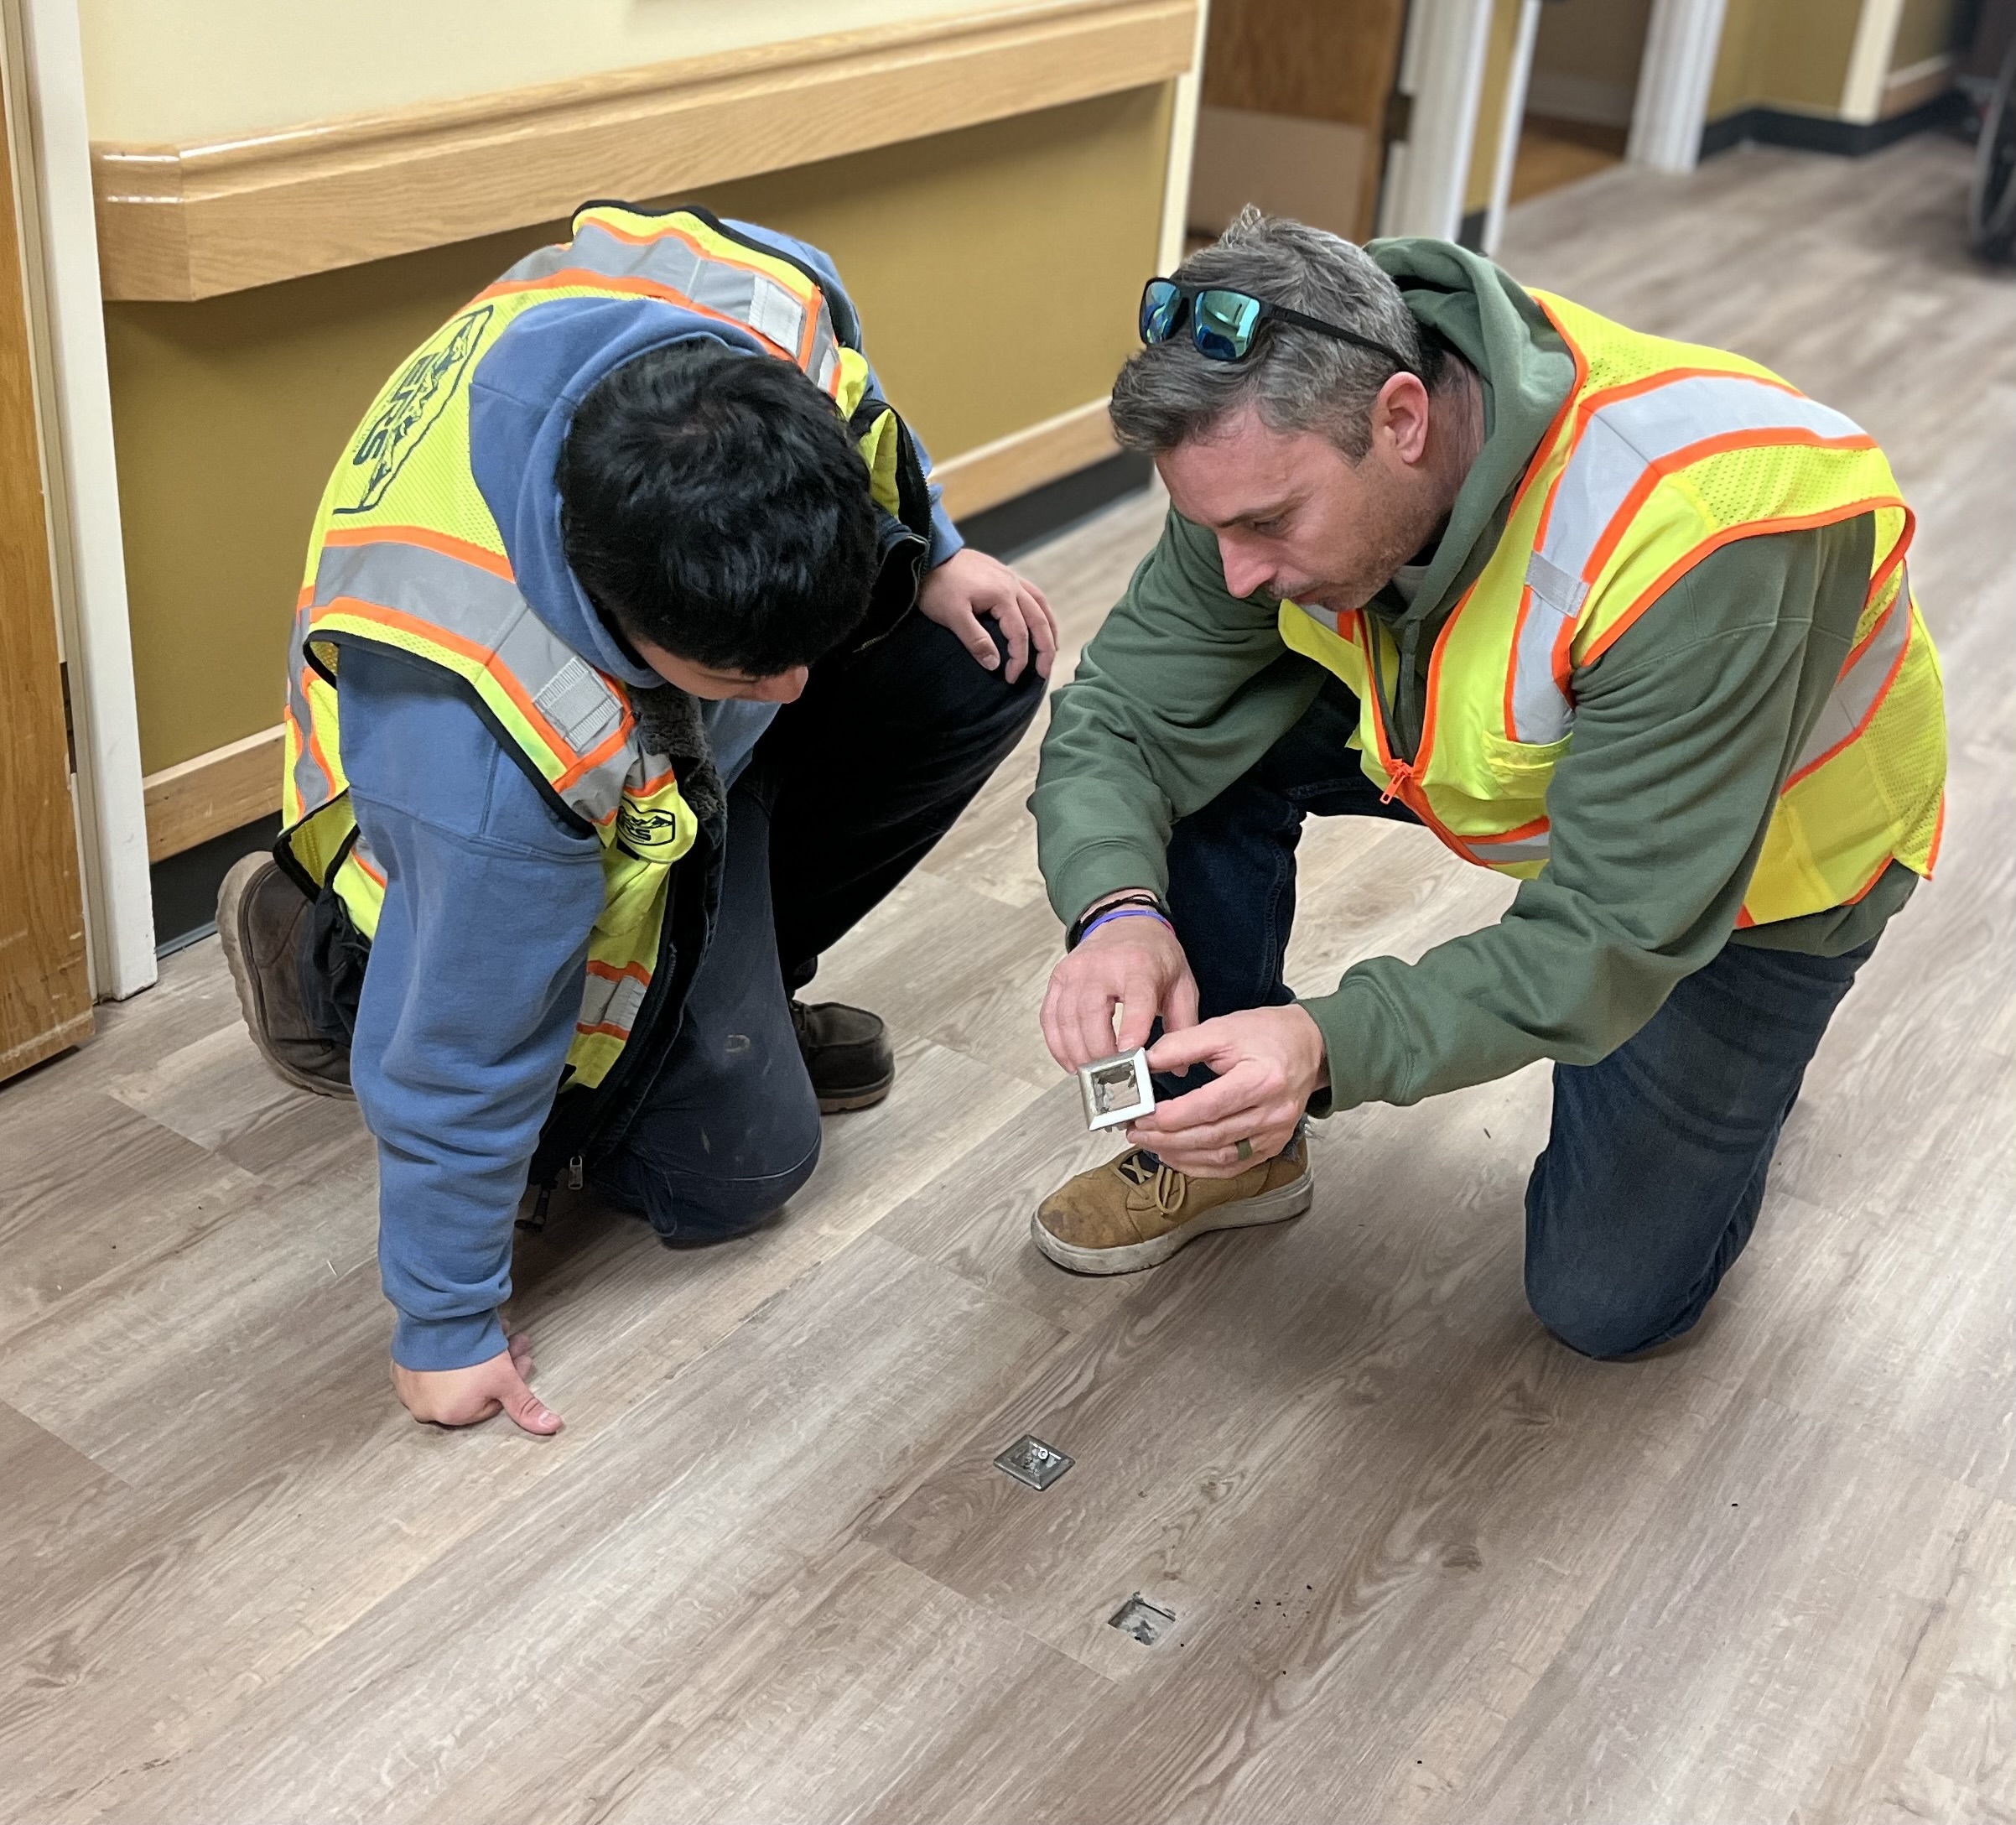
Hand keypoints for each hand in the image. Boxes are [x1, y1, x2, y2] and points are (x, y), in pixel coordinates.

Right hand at [391, 1333, 561, 1434]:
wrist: (435, 1320)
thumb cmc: (468, 1355)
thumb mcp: (505, 1381)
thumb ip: (525, 1407)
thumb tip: (551, 1427)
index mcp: (451, 1416)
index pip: (490, 1401)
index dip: (510, 1379)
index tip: (521, 1358)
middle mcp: (425, 1408)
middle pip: (471, 1387)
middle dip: (498, 1364)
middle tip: (513, 1342)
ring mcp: (409, 1387)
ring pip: (451, 1374)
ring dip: (474, 1356)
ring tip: (496, 1331)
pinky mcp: (399, 1366)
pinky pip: (428, 1363)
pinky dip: (443, 1353)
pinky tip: (459, 1337)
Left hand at [916, 547, 1057, 683]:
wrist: (927, 556)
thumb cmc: (937, 586)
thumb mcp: (952, 616)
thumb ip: (975, 640)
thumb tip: (995, 664)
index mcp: (1002, 595)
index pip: (1019, 634)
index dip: (1018, 659)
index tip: (1010, 678)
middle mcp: (1013, 584)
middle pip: (1039, 620)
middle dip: (1045, 649)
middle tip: (1044, 673)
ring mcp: (1010, 577)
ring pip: (1040, 605)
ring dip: (1048, 628)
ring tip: (1051, 649)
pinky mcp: (1003, 574)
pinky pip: (1032, 594)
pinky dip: (1040, 610)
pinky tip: (1039, 620)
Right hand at [1041, 907, 1199, 1070]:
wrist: (1124, 921)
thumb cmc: (1154, 955)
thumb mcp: (1182, 983)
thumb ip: (1183, 1024)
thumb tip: (1179, 1067)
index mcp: (1139, 966)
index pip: (1134, 999)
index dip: (1131, 1029)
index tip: (1130, 1056)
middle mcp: (1102, 966)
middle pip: (1092, 1014)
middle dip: (1100, 1052)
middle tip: (1111, 1077)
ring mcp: (1075, 972)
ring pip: (1067, 1019)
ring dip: (1077, 1053)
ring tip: (1091, 1076)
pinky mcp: (1058, 979)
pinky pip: (1050, 1017)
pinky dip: (1057, 1044)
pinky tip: (1071, 1062)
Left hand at [1126, 1005, 1327, 1178]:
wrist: (1310, 1047)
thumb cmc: (1269, 1035)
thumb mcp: (1223, 1028)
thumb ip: (1182, 1045)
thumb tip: (1145, 1062)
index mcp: (1262, 1079)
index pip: (1210, 1106)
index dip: (1172, 1115)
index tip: (1142, 1113)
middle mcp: (1273, 1112)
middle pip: (1212, 1136)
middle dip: (1167, 1138)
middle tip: (1136, 1130)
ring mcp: (1275, 1133)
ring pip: (1221, 1157)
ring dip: (1180, 1155)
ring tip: (1150, 1144)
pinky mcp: (1272, 1146)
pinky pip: (1233, 1167)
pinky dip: (1201, 1167)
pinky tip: (1177, 1157)